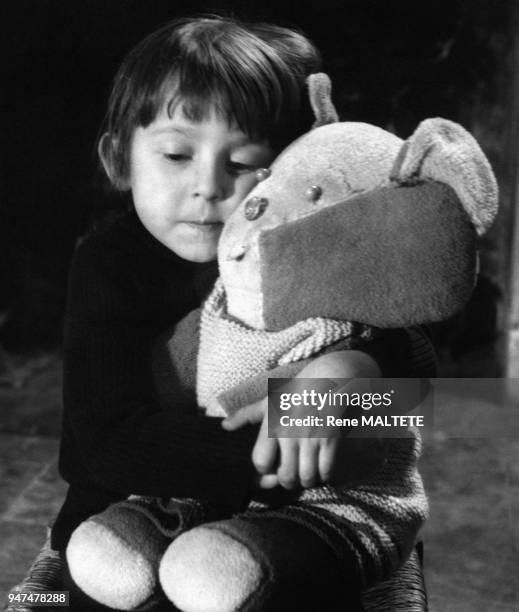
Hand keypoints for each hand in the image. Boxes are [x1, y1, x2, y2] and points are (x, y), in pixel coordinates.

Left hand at [223, 396, 337, 489]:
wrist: (327, 379)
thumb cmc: (294, 392)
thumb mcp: (268, 401)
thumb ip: (245, 415)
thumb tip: (224, 426)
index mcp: (271, 426)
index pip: (261, 462)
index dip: (263, 471)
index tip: (269, 470)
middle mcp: (290, 434)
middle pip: (285, 477)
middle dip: (287, 481)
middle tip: (289, 476)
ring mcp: (311, 438)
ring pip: (306, 477)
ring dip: (306, 481)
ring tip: (305, 474)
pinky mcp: (330, 440)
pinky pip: (326, 471)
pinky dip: (324, 476)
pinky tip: (321, 468)